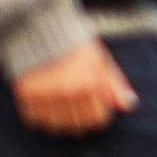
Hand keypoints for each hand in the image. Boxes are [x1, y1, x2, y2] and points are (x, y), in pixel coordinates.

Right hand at [12, 38, 133, 133]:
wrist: (41, 30)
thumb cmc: (76, 47)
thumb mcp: (101, 61)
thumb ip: (116, 85)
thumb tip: (129, 106)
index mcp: (90, 84)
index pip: (99, 119)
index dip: (98, 115)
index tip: (94, 107)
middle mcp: (68, 92)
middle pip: (78, 126)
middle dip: (80, 119)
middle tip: (75, 104)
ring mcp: (46, 94)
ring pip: (56, 126)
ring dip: (59, 119)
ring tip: (59, 103)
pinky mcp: (26, 93)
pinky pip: (35, 120)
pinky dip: (40, 115)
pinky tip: (44, 101)